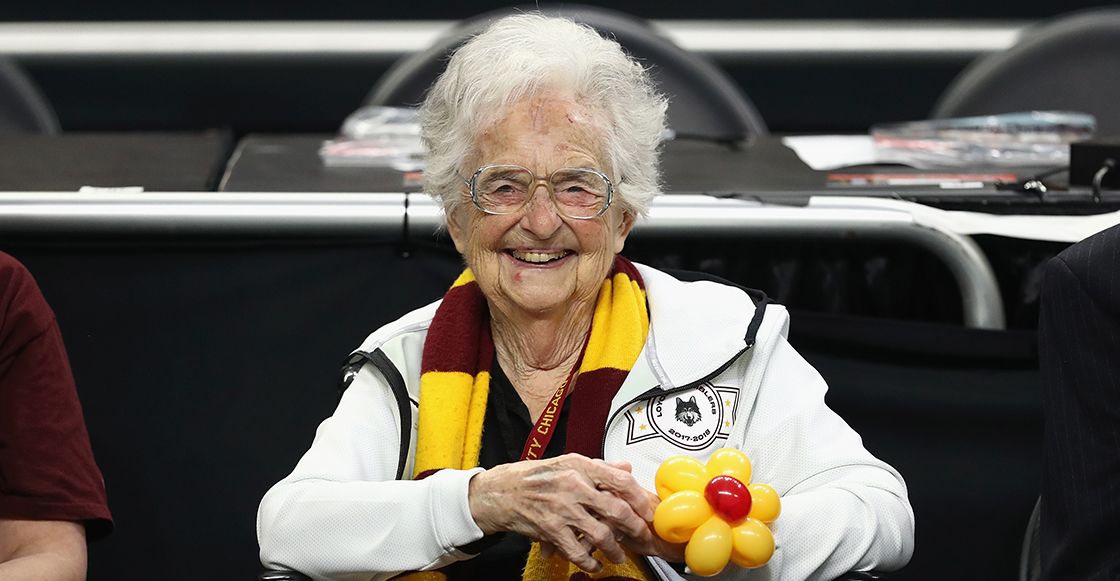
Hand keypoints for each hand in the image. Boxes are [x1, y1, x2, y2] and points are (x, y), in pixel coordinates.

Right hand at [538, 461, 687, 564]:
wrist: (500, 492)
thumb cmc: (534, 477)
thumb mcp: (567, 463)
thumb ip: (599, 467)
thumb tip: (626, 468)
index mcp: (579, 466)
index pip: (620, 479)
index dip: (638, 497)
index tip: (646, 509)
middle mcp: (573, 485)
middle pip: (616, 509)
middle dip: (635, 527)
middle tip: (641, 535)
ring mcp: (562, 509)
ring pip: (600, 534)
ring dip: (614, 549)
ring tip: (618, 555)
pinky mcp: (550, 529)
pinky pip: (577, 551)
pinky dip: (590, 562)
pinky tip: (595, 564)